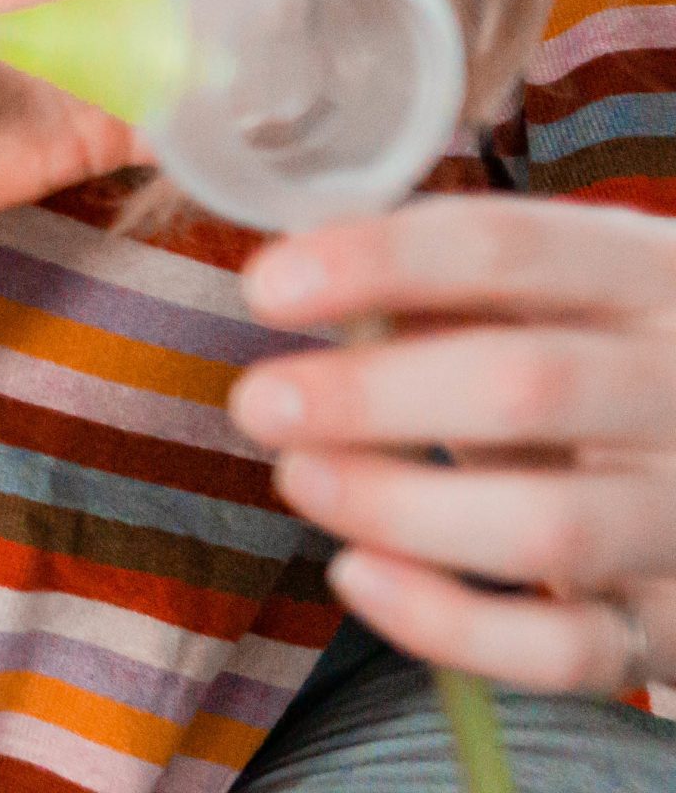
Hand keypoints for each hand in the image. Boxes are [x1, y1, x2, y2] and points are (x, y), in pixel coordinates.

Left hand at [228, 194, 675, 694]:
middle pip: (527, 385)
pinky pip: (568, 648)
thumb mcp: (552, 296)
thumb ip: (442, 284)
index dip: (376, 261)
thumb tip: (295, 268)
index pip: (506, 245)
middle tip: (257, 403)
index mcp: (649, 270)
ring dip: (397, 506)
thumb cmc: (602, 356)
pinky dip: (450, 623)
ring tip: (296, 477)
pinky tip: (357, 576)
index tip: (263, 288)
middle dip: (369, 396)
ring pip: (549, 527)